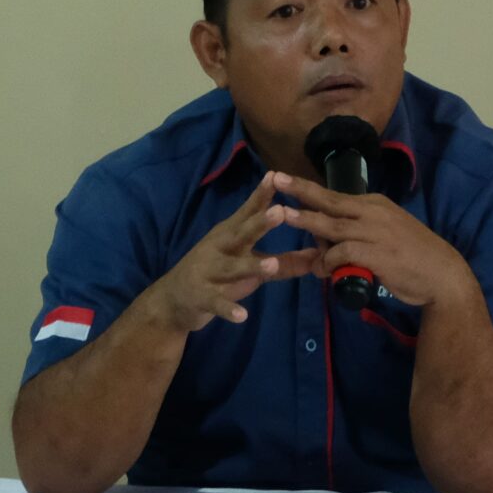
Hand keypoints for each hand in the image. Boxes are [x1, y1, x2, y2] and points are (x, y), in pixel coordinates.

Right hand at [139, 173, 321, 333]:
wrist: (174, 299)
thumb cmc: (217, 273)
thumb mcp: (249, 265)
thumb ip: (284, 263)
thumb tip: (318, 257)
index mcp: (231, 234)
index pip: (248, 212)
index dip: (262, 195)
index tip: (276, 176)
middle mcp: (220, 248)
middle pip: (241, 233)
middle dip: (260, 223)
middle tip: (280, 211)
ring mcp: (209, 271)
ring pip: (232, 268)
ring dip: (251, 266)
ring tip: (272, 264)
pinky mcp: (201, 297)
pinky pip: (217, 303)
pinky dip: (229, 309)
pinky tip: (243, 316)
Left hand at [274, 175, 474, 310]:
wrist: (442, 274)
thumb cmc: (414, 257)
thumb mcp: (387, 235)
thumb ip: (359, 234)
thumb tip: (329, 241)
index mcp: (376, 205)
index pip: (335, 195)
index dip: (309, 188)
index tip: (286, 178)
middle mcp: (373, 213)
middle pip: (330, 201)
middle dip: (301, 191)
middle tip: (275, 180)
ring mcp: (375, 232)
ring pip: (333, 224)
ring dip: (307, 221)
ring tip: (283, 215)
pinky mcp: (376, 252)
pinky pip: (343, 252)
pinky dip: (329, 261)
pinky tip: (322, 270)